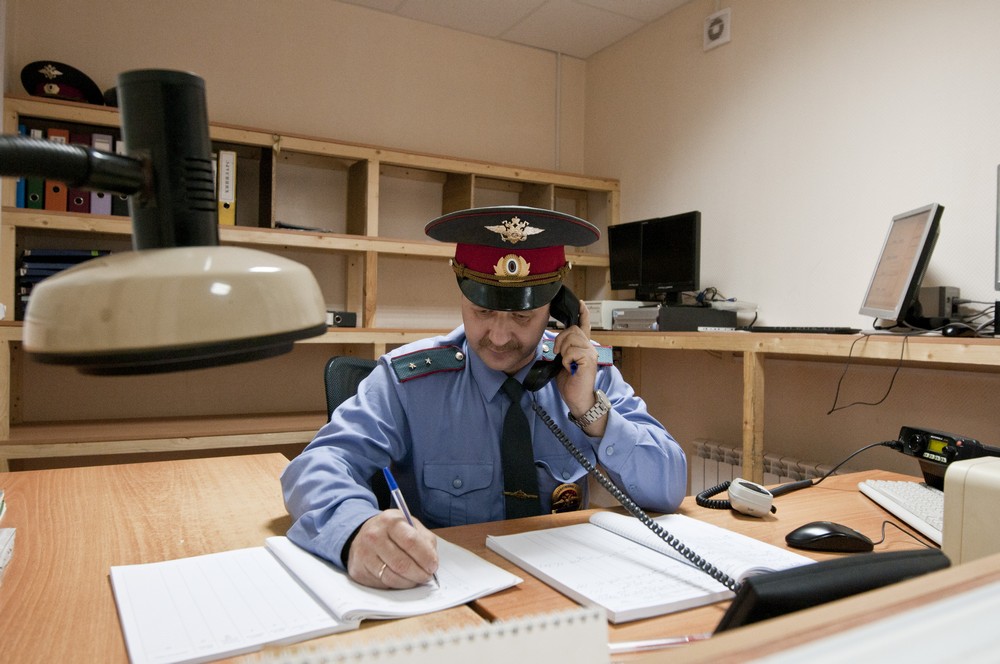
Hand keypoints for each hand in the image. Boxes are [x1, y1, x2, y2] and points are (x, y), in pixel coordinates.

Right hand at [346, 509, 438, 588]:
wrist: (363, 534)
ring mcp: (364, 554)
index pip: (411, 541)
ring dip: (409, 582)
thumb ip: (425, 540)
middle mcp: (374, 536)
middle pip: (401, 563)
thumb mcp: (410, 525)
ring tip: (416, 579)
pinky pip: (382, 584)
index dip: (425, 557)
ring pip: (392, 577)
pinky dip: (396, 585)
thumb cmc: (392, 531)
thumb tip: (432, 562)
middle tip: (427, 576)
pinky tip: (402, 579)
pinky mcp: (359, 570)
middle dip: (419, 574)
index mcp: (390, 521)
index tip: (433, 566)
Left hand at [553, 301, 604, 432]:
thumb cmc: (571, 383)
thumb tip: (557, 343)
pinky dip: (566, 359)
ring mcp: (590, 353)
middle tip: (559, 353)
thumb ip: (563, 350)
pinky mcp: (588, 360)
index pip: (585, 326)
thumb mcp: (563, 362)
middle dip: (561, 339)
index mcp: (584, 347)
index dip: (583, 314)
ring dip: (563, 350)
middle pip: (572, 330)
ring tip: (566, 362)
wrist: (578, 399)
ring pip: (571, 338)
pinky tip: (569, 368)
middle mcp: (589, 348)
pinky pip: (571, 351)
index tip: (581, 304)